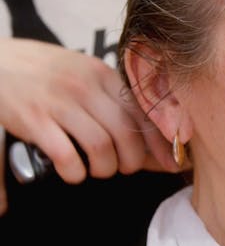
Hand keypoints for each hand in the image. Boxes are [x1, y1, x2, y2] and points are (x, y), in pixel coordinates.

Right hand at [0, 38, 183, 213]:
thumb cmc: (42, 73)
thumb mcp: (81, 73)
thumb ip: (110, 97)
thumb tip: (147, 133)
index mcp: (100, 74)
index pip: (142, 111)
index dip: (159, 142)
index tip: (169, 162)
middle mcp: (84, 86)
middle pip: (126, 133)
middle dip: (131, 161)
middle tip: (122, 168)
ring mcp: (58, 102)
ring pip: (101, 147)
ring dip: (103, 168)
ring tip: (96, 169)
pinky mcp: (34, 120)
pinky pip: (67, 156)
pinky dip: (74, 172)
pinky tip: (71, 171)